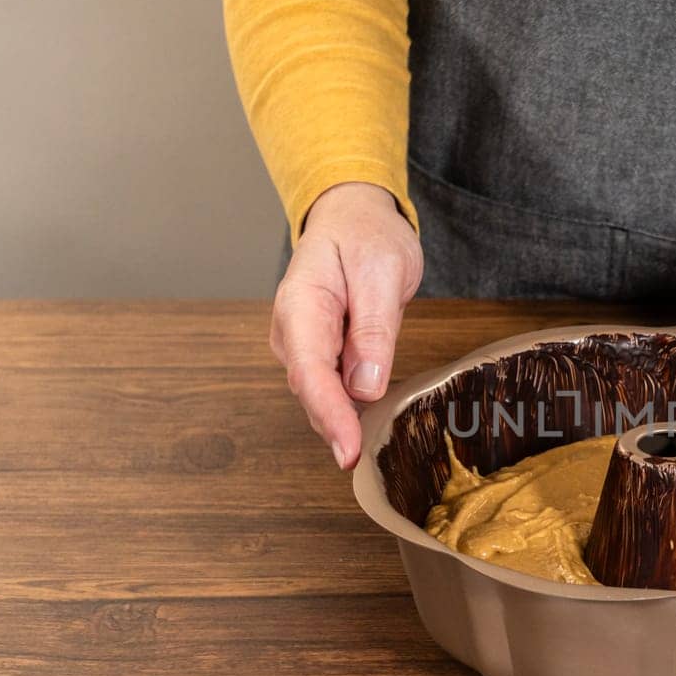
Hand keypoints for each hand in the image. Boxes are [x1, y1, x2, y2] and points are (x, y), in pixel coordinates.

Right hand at [271, 182, 422, 468]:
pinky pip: (332, 386)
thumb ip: (373, 329)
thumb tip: (365, 386)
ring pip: (320, 393)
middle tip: (358, 459)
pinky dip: (347, 407)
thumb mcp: (382, 271)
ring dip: (340, 420)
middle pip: (311, 389)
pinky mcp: (321, 352)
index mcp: (302, 304)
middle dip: (333, 426)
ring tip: (364, 446)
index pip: (311, 370)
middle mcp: (293, 329)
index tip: (347, 450)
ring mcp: (303, 343)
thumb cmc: (367, 236)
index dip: (329, 415)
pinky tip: (366, 425)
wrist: (354, 216)